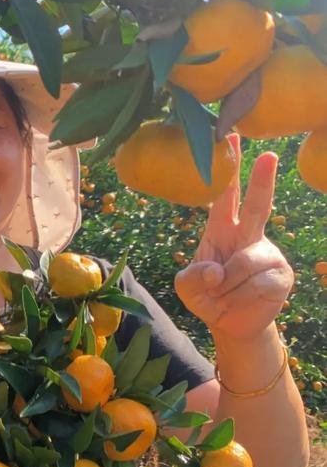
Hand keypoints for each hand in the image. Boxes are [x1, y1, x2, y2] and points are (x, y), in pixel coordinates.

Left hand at [175, 135, 293, 338]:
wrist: (231, 324)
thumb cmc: (207, 297)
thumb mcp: (186, 287)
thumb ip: (191, 277)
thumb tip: (217, 270)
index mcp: (221, 230)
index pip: (224, 196)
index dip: (227, 172)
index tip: (230, 142)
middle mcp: (248, 236)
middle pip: (258, 204)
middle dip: (263, 180)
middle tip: (269, 154)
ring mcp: (267, 253)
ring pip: (244, 263)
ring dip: (226, 287)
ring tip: (223, 294)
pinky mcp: (280, 274)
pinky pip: (256, 283)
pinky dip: (239, 297)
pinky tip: (240, 300)